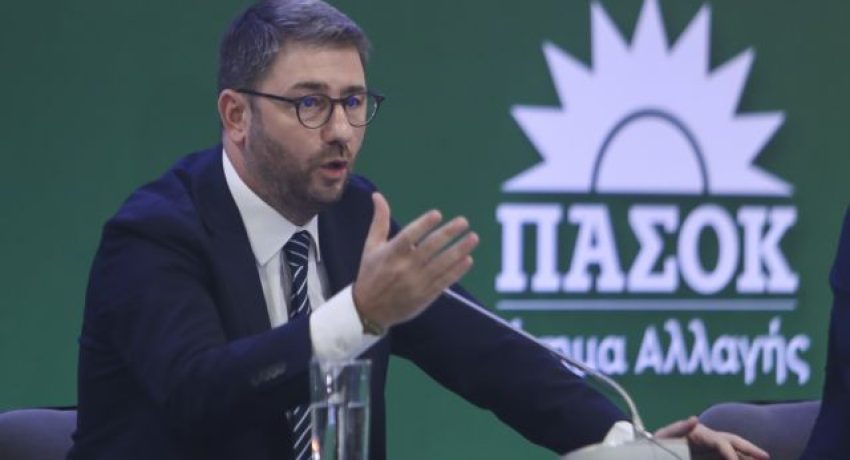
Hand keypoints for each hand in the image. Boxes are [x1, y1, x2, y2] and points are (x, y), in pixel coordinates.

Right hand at [352, 193, 478, 328]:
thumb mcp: (371, 247)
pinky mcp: (424, 296)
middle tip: (464, 221)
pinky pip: (444, 281)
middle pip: (429, 248)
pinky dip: (457, 271)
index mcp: (390, 254)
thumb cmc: (370, 273)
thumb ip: (379, 221)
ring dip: (459, 250)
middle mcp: (404, 268)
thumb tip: (378, 195)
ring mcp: (416, 283)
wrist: (369, 310)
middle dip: (448, 233)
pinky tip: (468, 259)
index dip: (423, 225)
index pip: (409, 236)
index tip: (437, 214)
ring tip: (473, 238)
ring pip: (441, 264)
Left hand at [655, 416, 768, 459]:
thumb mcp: (663, 436)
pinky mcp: (705, 456)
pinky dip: (734, 459)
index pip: (722, 443)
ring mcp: (707, 448)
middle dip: (750, 449)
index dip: (732, 454)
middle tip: (766, 457)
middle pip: (733, 442)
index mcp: (699, 433)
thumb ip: (679, 428)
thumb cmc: (655, 443)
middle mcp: (707, 439)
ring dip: (746, 456)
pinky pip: (723, 457)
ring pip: (732, 450)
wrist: (650, 451)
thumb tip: (695, 419)